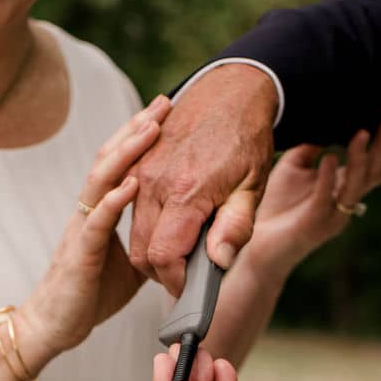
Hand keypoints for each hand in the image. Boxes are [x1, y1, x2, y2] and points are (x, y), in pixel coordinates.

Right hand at [21, 96, 170, 361]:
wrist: (54, 326)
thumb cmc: (90, 296)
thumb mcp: (133, 267)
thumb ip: (153, 246)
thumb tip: (188, 238)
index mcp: (101, 211)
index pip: (122, 164)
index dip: (141, 137)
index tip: (167, 113)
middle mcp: (89, 211)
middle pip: (111, 159)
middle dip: (137, 129)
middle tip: (164, 103)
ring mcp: (82, 228)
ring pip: (103, 180)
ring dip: (128, 153)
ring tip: (151, 129)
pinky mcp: (80, 252)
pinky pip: (97, 220)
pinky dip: (114, 199)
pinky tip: (132, 183)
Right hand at [128, 65, 278, 294]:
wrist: (232, 90)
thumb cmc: (246, 140)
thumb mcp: (253, 188)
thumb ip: (235, 227)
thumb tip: (218, 263)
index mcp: (185, 193)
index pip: (164, 257)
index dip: (176, 282)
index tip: (191, 290)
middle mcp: (154, 182)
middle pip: (143, 251)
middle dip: (163, 273)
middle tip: (187, 277)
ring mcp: (141, 172)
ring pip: (132, 233)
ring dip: (152, 253)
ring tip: (179, 256)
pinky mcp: (137, 164)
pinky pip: (128, 208)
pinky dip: (146, 229)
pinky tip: (168, 228)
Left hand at [246, 119, 380, 275]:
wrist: (258, 246)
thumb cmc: (277, 204)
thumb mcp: (295, 166)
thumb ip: (313, 145)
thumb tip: (325, 118)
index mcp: (346, 188)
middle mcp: (346, 202)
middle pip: (375, 173)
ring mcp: (332, 215)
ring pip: (355, 185)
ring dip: (359, 158)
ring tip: (362, 132)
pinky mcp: (313, 223)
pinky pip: (323, 197)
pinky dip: (326, 177)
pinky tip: (329, 156)